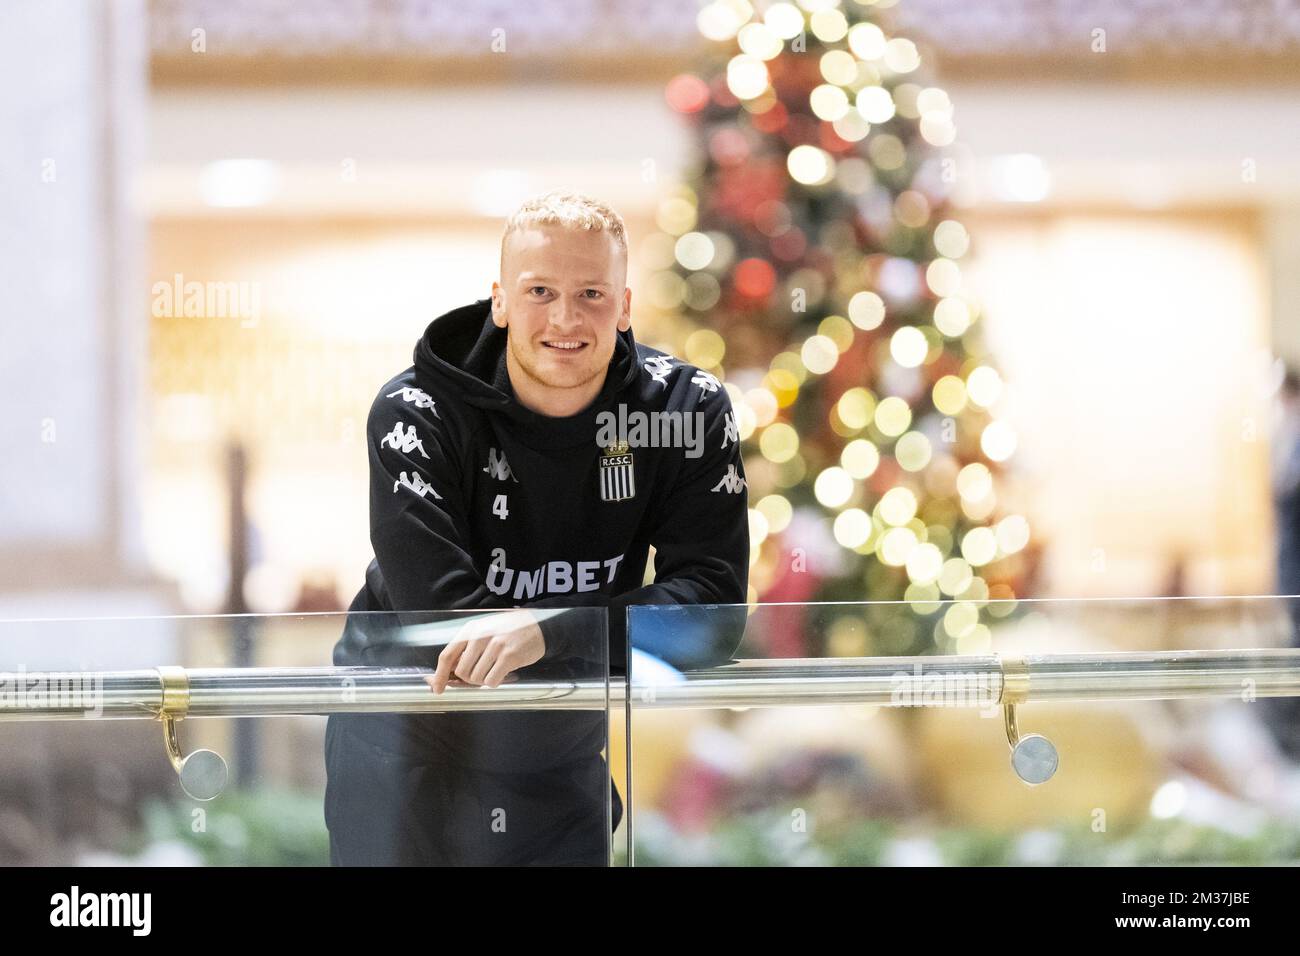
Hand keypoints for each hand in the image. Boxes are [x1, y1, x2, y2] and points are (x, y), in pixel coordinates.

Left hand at [424, 609, 545, 693]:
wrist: (539, 626)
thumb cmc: (509, 631)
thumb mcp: (484, 631)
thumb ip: (466, 649)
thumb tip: (447, 674)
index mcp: (470, 629)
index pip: (447, 655)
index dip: (439, 676)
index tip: (436, 689)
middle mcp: (480, 636)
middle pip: (462, 672)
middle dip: (470, 678)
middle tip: (483, 672)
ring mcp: (494, 646)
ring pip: (477, 678)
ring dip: (484, 679)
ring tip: (495, 668)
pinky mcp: (508, 656)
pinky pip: (491, 681)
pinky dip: (495, 682)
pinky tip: (503, 672)